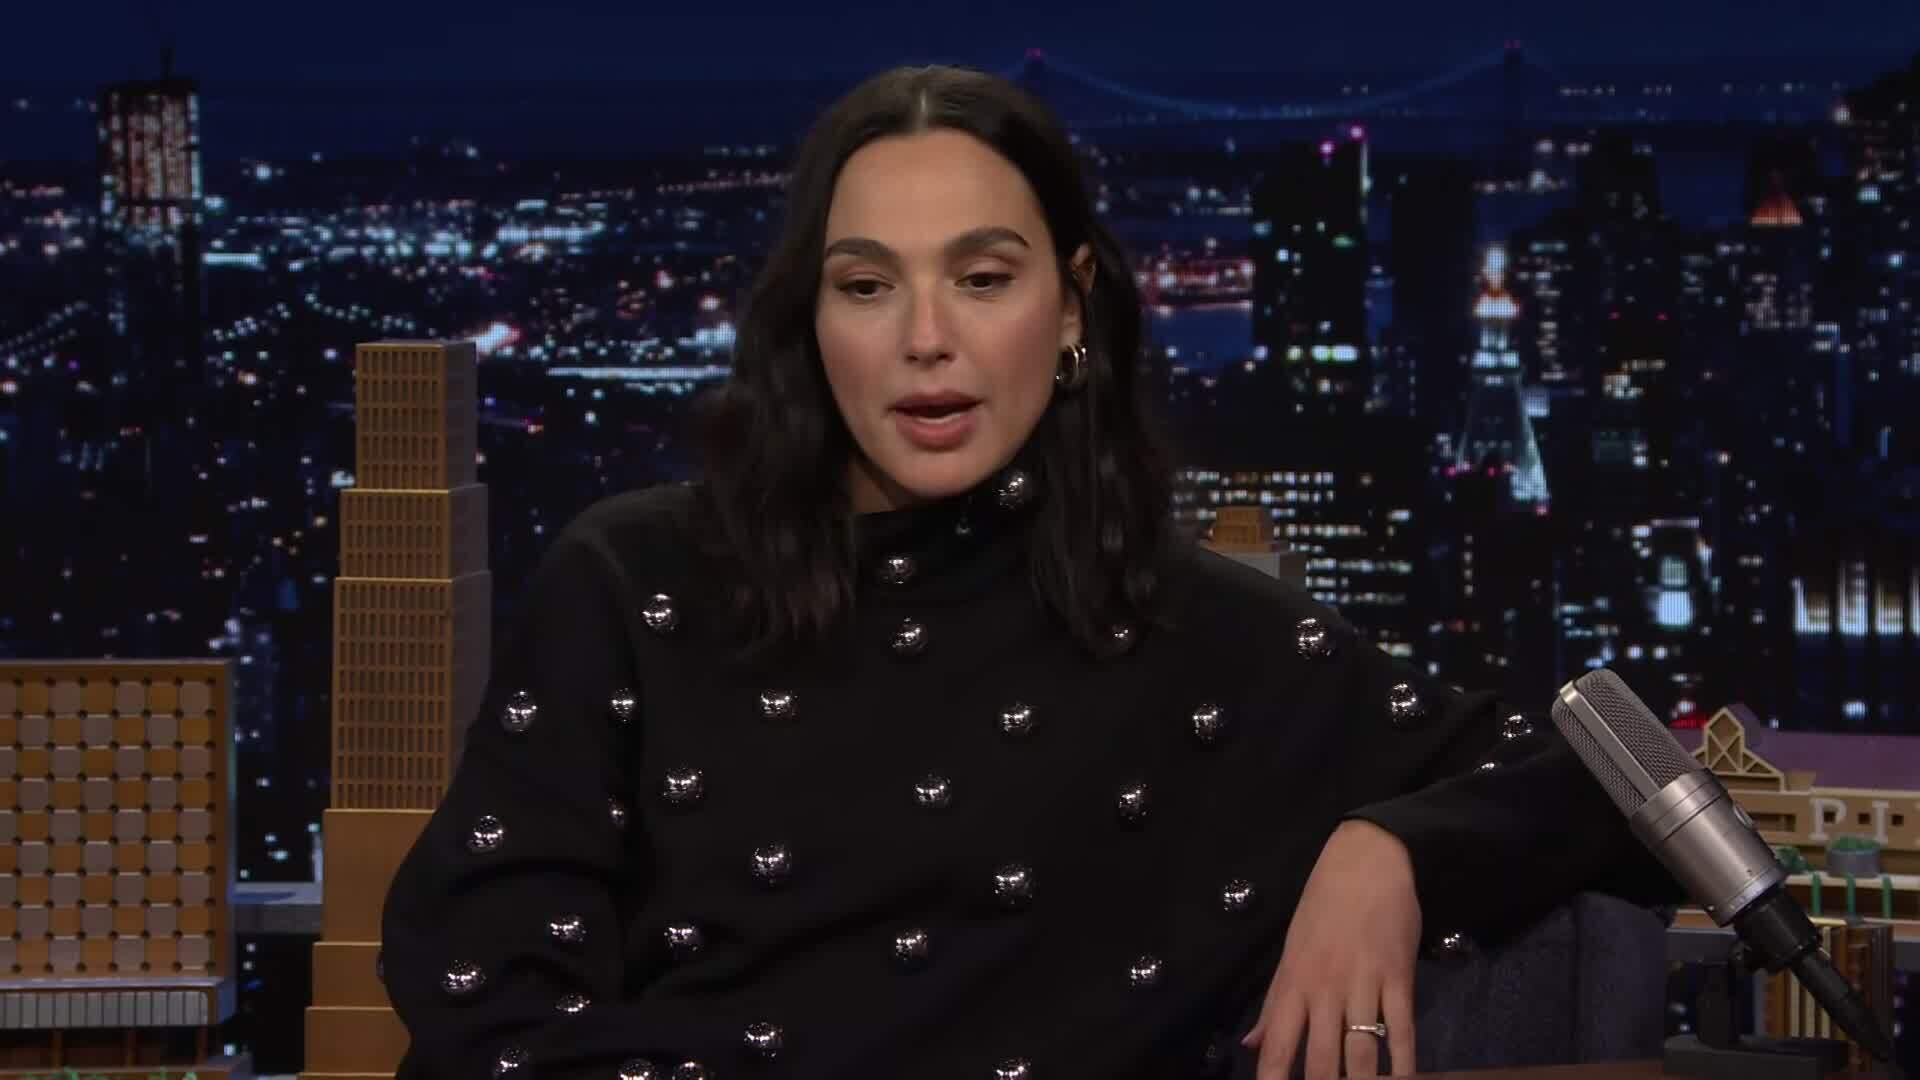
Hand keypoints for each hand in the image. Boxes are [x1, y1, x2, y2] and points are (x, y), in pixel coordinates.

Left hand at [1244, 819, 1421, 1078]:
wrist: (1366, 862)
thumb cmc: (1323, 907)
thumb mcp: (1290, 951)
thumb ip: (1274, 1002)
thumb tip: (1250, 1043)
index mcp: (1294, 983)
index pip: (1278, 1043)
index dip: (1274, 1077)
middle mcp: (1325, 989)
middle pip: (1321, 1058)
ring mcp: (1363, 984)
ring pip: (1361, 1051)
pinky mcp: (1399, 978)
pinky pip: (1402, 1029)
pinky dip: (1405, 1062)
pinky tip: (1406, 1079)